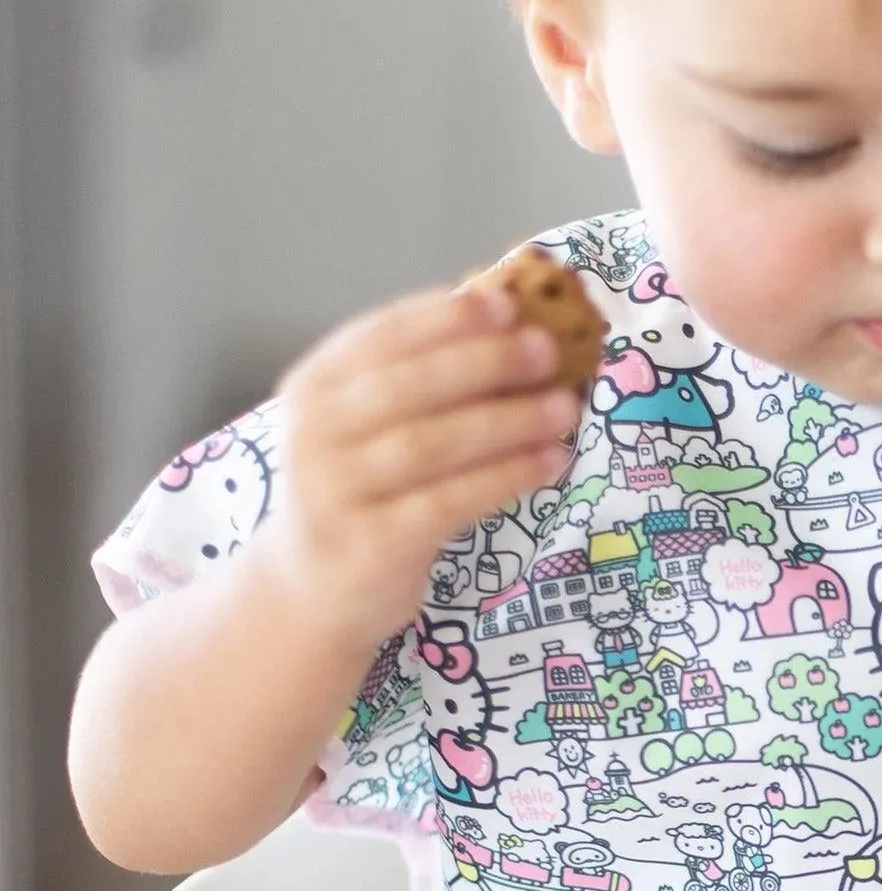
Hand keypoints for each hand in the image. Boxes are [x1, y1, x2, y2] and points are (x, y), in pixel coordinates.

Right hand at [258, 283, 579, 647]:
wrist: (310, 586)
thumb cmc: (357, 490)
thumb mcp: (365, 424)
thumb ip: (417, 374)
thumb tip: (503, 310)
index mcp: (313, 386)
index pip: (382, 335)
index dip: (448, 317)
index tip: (509, 304)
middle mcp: (315, 433)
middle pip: (411, 386)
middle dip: (487, 362)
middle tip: (548, 351)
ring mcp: (339, 490)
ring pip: (435, 443)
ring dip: (508, 421)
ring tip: (564, 407)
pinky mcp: (373, 543)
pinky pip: (452, 501)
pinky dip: (507, 477)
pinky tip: (550, 462)